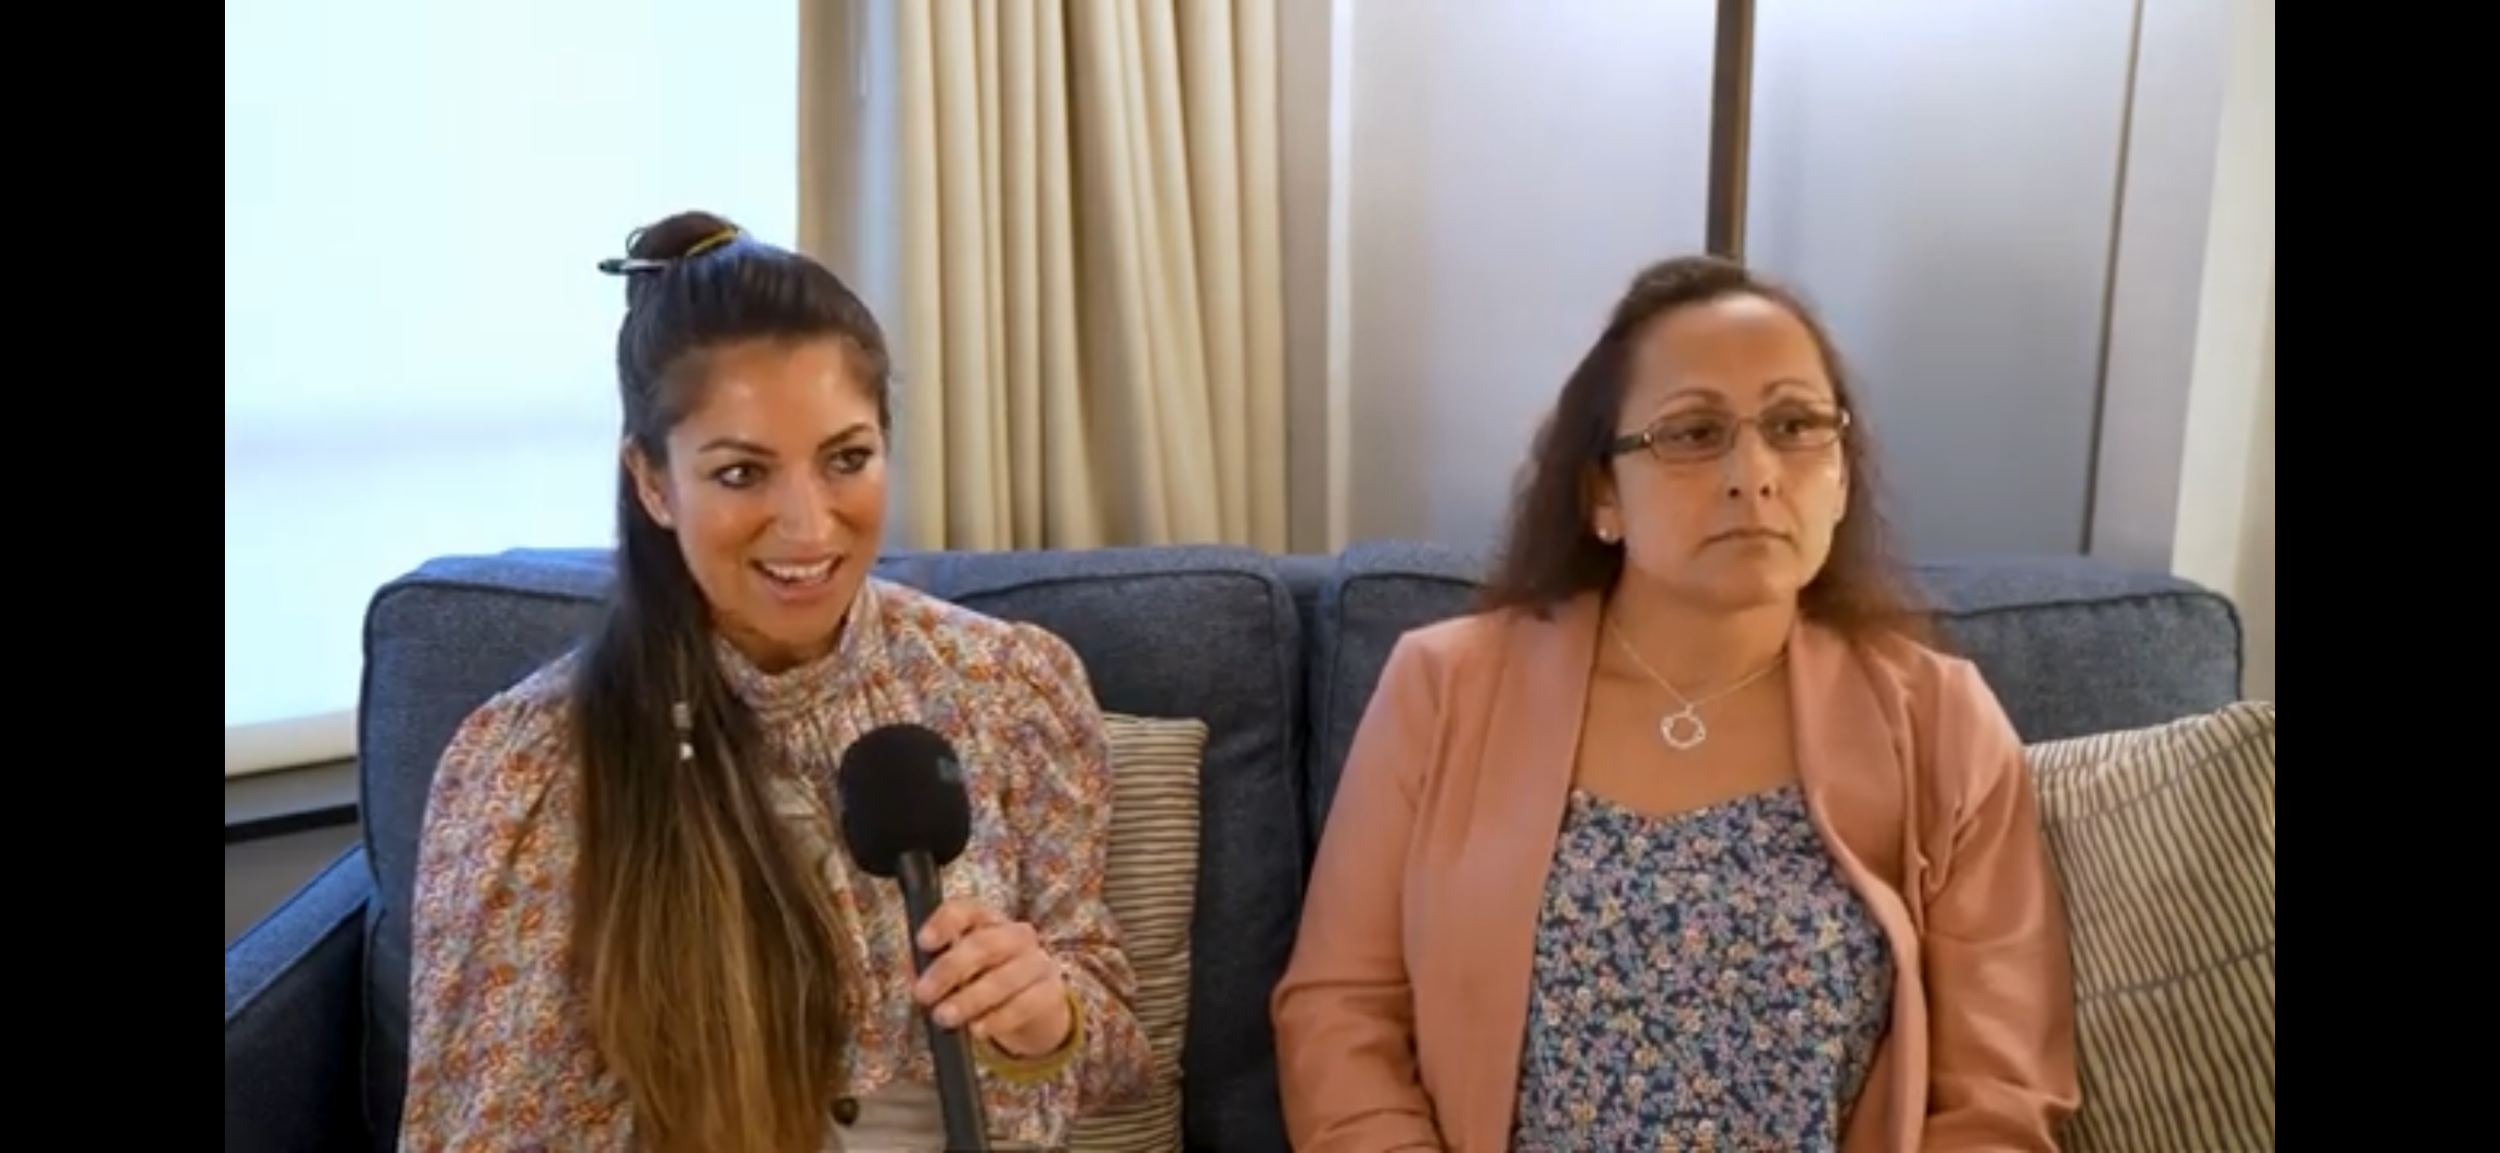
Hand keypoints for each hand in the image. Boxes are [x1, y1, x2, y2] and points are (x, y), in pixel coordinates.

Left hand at [911, 899, 1073, 1057]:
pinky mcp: (1051, 992)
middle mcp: (1015, 935)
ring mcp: (1037, 962)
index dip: (944, 923)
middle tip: (923, 994)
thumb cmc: (984, 981)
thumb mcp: (955, 973)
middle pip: (984, 944)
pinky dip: (998, 1019)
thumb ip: (930, 969)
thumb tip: (912, 971)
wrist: (1034, 1007)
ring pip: (1005, 977)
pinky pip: (1025, 1004)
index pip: (966, 910)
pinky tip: (978, 1029)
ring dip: (971, 999)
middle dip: (949, 969)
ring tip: (944, 1017)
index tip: (923, 942)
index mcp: (986, 922)